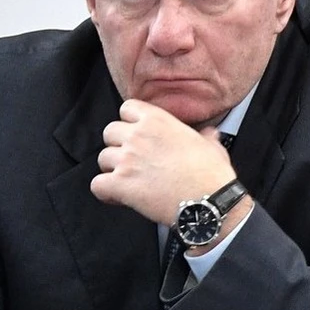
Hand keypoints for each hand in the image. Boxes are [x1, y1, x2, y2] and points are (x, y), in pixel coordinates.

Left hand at [91, 99, 235, 225]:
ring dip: (112, 169)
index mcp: (157, 120)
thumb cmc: (211, 174)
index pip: (127, 108)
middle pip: (109, 132)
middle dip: (118, 145)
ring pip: (102, 158)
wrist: (208, 202)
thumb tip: (209, 134)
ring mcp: (127, 160)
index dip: (130, 121)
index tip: (137, 133)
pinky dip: (105, 191)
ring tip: (128, 180)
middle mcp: (138, 136)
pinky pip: (97, 185)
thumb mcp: (211, 146)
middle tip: (132, 159)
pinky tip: (118, 196)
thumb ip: (204, 136)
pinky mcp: (120, 184)